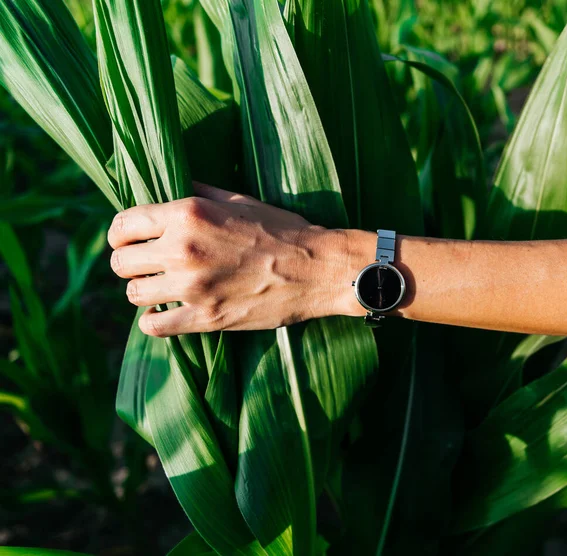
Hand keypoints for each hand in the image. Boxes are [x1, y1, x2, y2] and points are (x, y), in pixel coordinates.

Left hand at [107, 183, 357, 335]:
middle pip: (121, 262)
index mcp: (188, 214)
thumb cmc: (281, 229)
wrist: (317, 268)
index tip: (128, 240)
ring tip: (159, 287)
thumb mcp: (238, 198)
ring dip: (143, 290)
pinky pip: (153, 326)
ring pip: (134, 294)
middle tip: (145, 264)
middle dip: (128, 262)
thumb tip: (168, 185)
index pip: (123, 225)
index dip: (120, 234)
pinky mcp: (206, 319)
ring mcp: (193, 288)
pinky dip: (153, 321)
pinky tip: (164, 312)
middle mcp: (183, 250)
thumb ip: (197, 191)